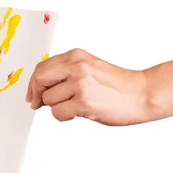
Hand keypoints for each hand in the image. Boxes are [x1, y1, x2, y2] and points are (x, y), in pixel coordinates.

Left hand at [26, 48, 148, 125]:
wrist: (142, 94)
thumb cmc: (115, 84)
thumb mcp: (88, 67)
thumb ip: (65, 71)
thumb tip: (37, 87)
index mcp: (75, 56)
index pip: (42, 67)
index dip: (33, 83)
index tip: (31, 94)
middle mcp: (76, 66)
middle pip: (39, 79)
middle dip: (36, 94)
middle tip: (38, 104)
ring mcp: (80, 84)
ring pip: (48, 99)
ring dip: (57, 106)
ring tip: (75, 105)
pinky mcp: (84, 102)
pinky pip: (57, 112)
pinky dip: (63, 116)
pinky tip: (78, 113)